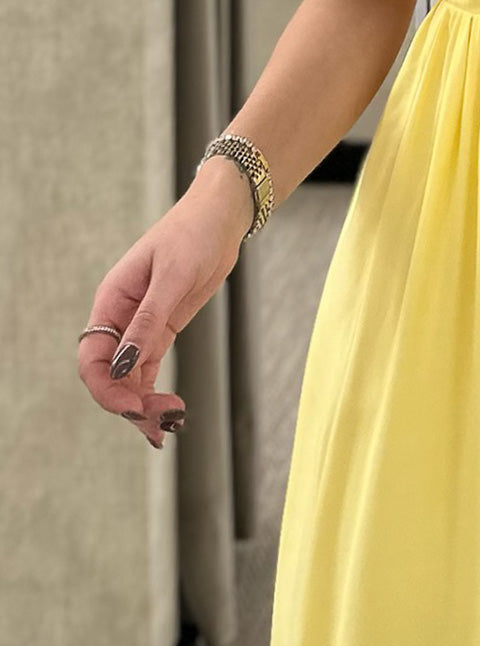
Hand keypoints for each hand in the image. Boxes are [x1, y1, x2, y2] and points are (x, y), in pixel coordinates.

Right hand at [77, 188, 245, 448]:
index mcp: (111, 301)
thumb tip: (122, 367)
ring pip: (129, 379)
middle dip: (128, 403)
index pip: (93, 358)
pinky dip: (154, 394)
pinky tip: (169, 416)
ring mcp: (140, 327)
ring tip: (169, 427)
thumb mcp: (172, 277)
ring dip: (143, 406)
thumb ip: (147, 322)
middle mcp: (120, 318)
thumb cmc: (192, 235)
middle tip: (161, 423)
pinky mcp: (162, 330)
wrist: (220, 219)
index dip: (106, 389)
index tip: (134, 408)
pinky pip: (148, 371)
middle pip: (109, 375)